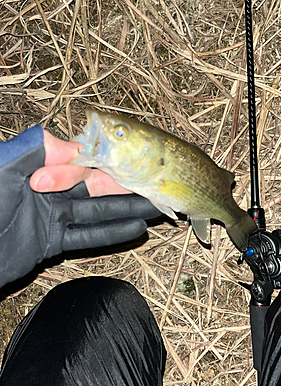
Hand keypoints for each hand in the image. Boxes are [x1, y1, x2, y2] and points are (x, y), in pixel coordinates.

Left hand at [0, 126, 161, 288]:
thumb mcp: (3, 169)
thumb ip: (34, 151)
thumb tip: (73, 144)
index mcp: (41, 167)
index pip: (83, 160)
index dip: (109, 161)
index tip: (135, 161)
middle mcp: (53, 190)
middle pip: (98, 185)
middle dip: (129, 184)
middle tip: (159, 183)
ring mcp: (55, 216)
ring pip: (99, 210)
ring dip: (128, 208)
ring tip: (158, 206)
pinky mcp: (53, 242)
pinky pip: (88, 237)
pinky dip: (112, 233)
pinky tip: (136, 229)